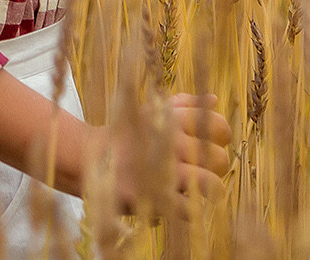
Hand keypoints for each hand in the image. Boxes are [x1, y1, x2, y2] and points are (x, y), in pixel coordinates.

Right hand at [89, 93, 231, 216]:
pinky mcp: (152, 197)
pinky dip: (192, 209)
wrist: (89, 157)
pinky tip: (184, 204)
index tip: (210, 145)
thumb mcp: (153, 111)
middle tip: (203, 171)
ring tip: (201, 191)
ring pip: (212, 183)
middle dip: (216, 167)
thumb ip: (185, 104)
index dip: (220, 139)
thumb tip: (214, 100)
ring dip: (211, 190)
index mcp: (173, 119)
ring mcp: (162, 171)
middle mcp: (170, 142)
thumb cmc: (128, 135)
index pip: (218, 127)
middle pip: (219, 158)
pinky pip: (191, 209)